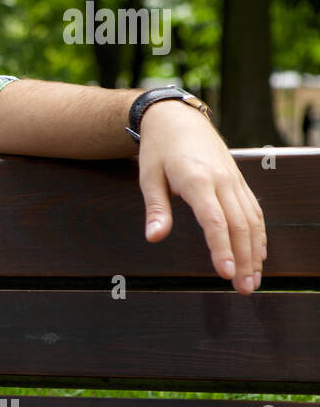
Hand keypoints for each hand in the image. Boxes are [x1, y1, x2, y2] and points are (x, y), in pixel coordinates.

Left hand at [137, 101, 264, 294]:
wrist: (177, 118)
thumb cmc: (159, 148)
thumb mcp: (148, 176)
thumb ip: (155, 209)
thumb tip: (154, 238)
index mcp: (198, 180)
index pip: (215, 221)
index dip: (222, 249)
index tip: (227, 273)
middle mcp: (222, 181)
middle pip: (240, 225)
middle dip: (244, 259)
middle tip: (244, 288)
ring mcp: (234, 180)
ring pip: (252, 220)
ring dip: (255, 252)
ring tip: (254, 279)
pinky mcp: (238, 181)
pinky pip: (254, 210)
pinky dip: (259, 234)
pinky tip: (259, 253)